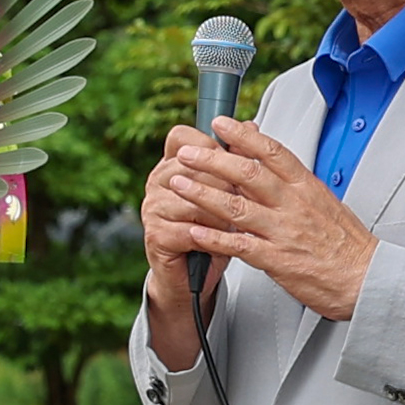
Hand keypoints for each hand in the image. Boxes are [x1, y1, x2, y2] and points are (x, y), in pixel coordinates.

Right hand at [138, 124, 234, 364]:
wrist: (192, 278)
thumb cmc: (212, 233)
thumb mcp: (228, 192)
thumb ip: (235, 160)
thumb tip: (252, 125)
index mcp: (171, 164)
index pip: (183, 137)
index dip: (211, 145)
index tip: (234, 158)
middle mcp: (156, 181)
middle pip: (194, 166)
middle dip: (226, 184)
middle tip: (245, 201)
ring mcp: (152, 208)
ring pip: (195, 199)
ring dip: (222, 214)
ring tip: (236, 225)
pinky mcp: (156, 235)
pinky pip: (191, 229)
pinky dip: (213, 237)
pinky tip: (223, 241)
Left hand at [148, 117, 379, 323]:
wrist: (367, 278)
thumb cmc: (347, 245)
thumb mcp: (324, 203)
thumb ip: (295, 184)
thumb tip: (269, 166)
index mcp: (307, 187)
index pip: (272, 152)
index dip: (243, 135)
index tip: (221, 124)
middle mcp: (293, 205)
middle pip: (247, 174)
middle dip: (212, 160)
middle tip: (187, 152)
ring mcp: (284, 232)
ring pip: (235, 207)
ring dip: (202, 194)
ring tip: (178, 184)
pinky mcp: (277, 260)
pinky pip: (238, 245)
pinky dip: (213, 237)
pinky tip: (193, 230)